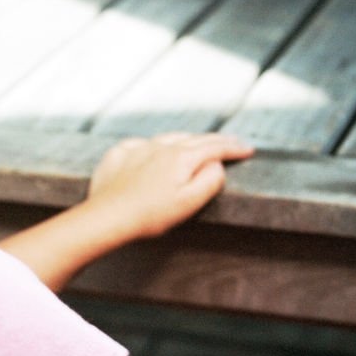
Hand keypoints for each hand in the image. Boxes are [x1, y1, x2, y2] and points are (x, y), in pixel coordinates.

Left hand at [87, 133, 253, 241]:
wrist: (107, 217)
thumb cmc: (150, 215)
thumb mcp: (189, 203)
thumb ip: (209, 180)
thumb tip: (217, 165)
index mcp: (181, 157)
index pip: (214, 147)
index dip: (233, 149)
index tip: (248, 149)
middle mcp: (160, 146)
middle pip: (194, 139)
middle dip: (215, 140)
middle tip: (230, 142)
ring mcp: (138, 148)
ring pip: (168, 138)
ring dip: (186, 140)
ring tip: (196, 143)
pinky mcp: (118, 154)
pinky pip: (141, 145)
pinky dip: (153, 147)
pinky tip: (154, 152)